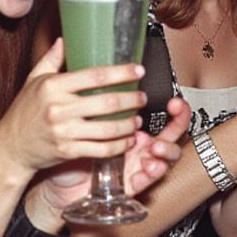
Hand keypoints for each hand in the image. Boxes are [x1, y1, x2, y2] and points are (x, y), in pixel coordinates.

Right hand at [0, 39, 146, 175]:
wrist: (10, 147)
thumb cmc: (23, 111)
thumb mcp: (33, 80)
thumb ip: (51, 59)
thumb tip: (65, 39)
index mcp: (53, 86)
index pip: (94, 75)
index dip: (121, 72)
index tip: (138, 70)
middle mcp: (59, 108)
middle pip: (106, 101)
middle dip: (131, 99)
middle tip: (142, 97)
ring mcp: (64, 131)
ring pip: (107, 128)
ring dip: (128, 124)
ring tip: (138, 119)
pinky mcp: (67, 151)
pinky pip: (100, 149)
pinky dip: (119, 146)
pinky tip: (127, 140)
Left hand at [37, 95, 190, 212]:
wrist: (57, 179)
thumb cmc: (69, 145)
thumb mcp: (79, 115)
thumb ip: (86, 90)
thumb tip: (74, 52)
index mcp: (135, 128)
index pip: (165, 117)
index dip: (178, 110)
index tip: (175, 101)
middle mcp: (140, 146)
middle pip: (174, 136)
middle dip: (179, 124)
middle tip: (175, 115)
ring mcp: (136, 165)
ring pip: (166, 160)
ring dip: (166, 152)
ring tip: (156, 148)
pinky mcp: (127, 184)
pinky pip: (145, 181)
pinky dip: (148, 175)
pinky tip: (146, 168)